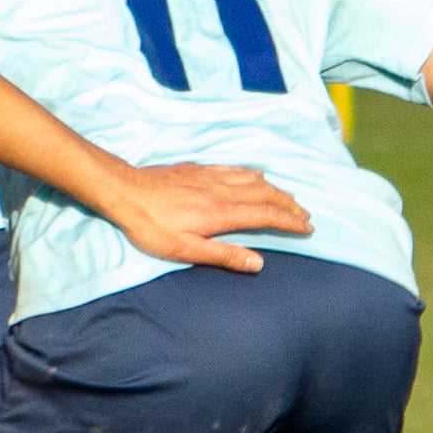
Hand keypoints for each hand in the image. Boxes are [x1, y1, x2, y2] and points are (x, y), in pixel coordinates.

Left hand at [97, 157, 310, 273]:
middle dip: (289, 205)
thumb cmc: (151, 226)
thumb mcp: (184, 249)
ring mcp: (211, 176)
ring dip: (275, 189)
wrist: (125, 190)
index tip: (307, 228)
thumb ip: (223, 255)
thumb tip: (258, 263)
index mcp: (223, 213)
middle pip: (266, 195)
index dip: (290, 222)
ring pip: (253, 180)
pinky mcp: (198, 169)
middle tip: (305, 214)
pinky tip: (254, 176)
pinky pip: (235, 169)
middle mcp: (223, 191)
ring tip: (287, 198)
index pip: (267, 216)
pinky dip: (252, 174)